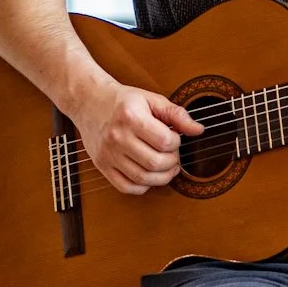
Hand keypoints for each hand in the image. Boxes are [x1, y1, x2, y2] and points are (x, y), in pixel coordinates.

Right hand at [70, 71, 202, 195]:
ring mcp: (107, 154)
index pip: (164, 141)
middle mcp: (116, 137)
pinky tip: (149, 174)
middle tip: (173, 155)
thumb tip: (198, 130)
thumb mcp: (151, 99)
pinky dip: (143, 186)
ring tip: (166, 166)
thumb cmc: (123, 101)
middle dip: (172, 162)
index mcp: (130, 117)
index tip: (174, 138)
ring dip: (162, 177)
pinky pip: (126, 187)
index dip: (176, 143)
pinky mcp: (102, 166)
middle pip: (155, 163)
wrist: (89, 101)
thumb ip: (177, 114)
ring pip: (142, 178)